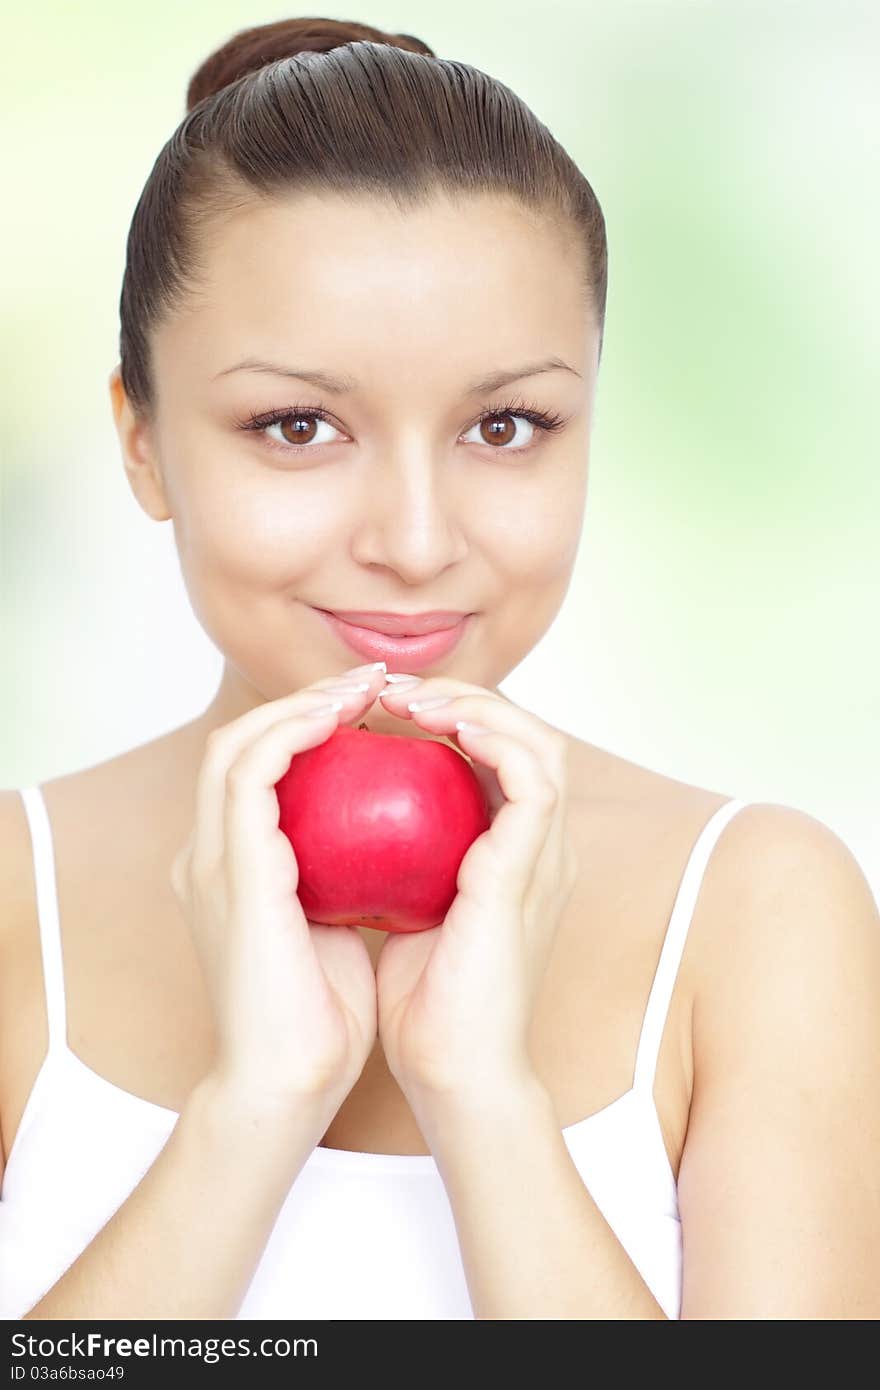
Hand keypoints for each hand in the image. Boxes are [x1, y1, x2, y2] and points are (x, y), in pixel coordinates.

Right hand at [169, 661, 388, 1122]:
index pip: (258, 771)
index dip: (309, 728)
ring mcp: (209, 860)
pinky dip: (295, 734)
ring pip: (237, 743)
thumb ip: (343, 879)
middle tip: (375, 682)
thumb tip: (394, 843)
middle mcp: (209, 855)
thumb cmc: (321, 1019)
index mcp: (232, 869)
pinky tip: (347, 723)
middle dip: (307, 700)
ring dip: (302, 705)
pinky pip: (250, 773)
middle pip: (241, 742)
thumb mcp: (334, 928)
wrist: (286, 1082)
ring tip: (368, 688)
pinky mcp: (227, 869)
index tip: (376, 712)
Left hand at [373, 677, 577, 1104]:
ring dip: (475, 704)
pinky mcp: (534, 867)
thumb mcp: (403, 909)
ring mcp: (546, 855)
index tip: (375, 709)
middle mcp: (539, 846)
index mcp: (512, 853)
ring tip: (409, 699)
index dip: (445, 715)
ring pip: (538, 738)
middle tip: (388, 689)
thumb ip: (396, 861)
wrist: (453, 1071)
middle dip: (458, 695)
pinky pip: (534, 776)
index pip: (494, 756)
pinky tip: (438, 728)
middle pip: (521, 732)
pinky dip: (493, 738)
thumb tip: (342, 818)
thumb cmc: (421, 1003)